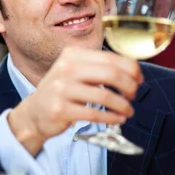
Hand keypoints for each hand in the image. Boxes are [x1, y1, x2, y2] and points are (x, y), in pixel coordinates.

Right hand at [9, 47, 142, 154]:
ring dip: (123, 105)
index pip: (111, 58)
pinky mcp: (61, 109)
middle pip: (111, 74)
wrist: (34, 113)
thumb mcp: (76, 71)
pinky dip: (111, 117)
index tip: (139, 79)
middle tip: (134, 95)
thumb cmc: (62, 91)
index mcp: (73, 55)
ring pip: (104, 95)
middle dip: (129, 86)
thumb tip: (133, 72)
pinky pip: (94, 113)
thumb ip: (99, 67)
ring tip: (128, 111)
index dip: (131, 69)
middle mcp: (66, 68)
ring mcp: (62, 89)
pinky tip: (118, 119)